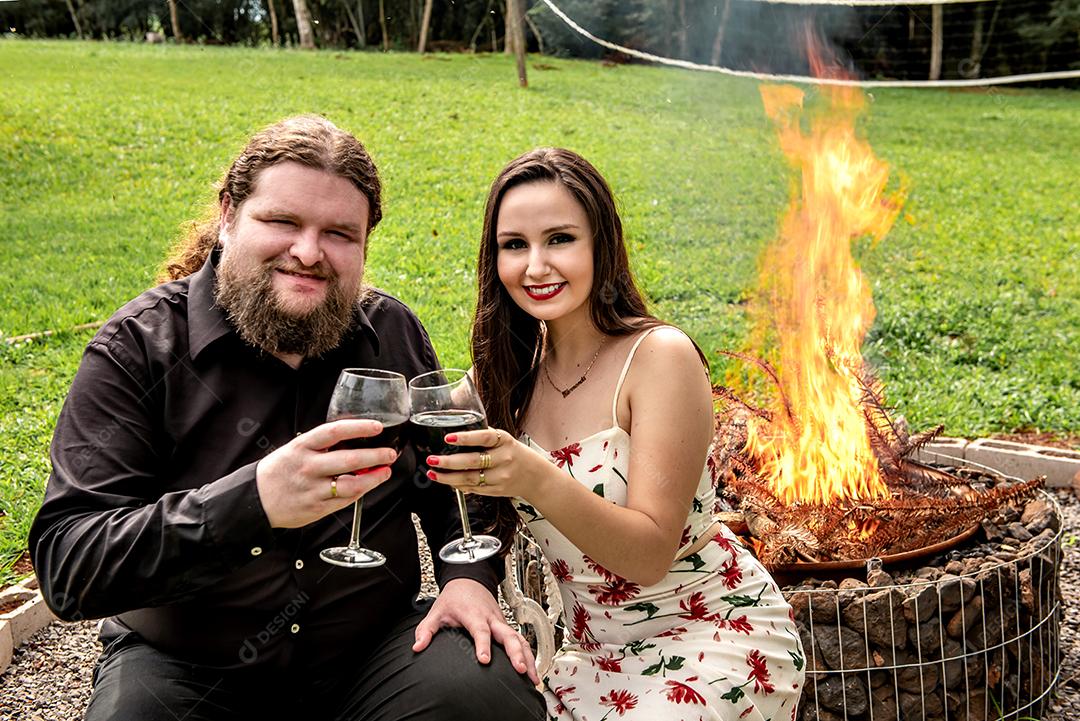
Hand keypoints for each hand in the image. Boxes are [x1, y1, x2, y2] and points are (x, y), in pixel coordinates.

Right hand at [255, 419, 397, 527]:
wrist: (256, 499)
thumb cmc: (279, 471)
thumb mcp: (295, 449)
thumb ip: (321, 445)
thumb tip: (353, 440)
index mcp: (302, 446)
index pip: (334, 432)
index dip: (359, 427)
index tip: (377, 427)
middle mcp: (308, 466)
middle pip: (349, 459)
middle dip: (376, 456)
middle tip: (390, 453)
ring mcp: (313, 488)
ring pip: (352, 484)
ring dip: (374, 478)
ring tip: (385, 471)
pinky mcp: (317, 507)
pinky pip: (345, 500)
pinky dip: (360, 491)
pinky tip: (368, 485)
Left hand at [412, 578, 538, 683]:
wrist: (468, 580)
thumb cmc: (454, 598)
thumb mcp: (436, 611)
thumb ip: (426, 629)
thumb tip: (417, 646)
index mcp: (474, 615)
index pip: (480, 630)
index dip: (483, 645)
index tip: (484, 660)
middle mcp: (491, 618)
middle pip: (508, 635)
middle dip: (516, 652)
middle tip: (520, 669)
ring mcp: (501, 622)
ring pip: (519, 638)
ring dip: (527, 656)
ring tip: (532, 677)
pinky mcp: (506, 626)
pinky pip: (521, 640)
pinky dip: (528, 654)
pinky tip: (532, 670)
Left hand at [424, 428, 549, 501]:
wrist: (535, 477)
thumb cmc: (515, 454)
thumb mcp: (504, 439)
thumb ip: (484, 436)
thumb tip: (456, 431)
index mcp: (505, 441)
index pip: (484, 437)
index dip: (466, 438)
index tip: (448, 438)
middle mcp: (504, 459)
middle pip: (473, 462)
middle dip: (449, 462)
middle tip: (432, 459)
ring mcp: (500, 477)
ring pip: (470, 479)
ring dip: (448, 477)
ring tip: (433, 473)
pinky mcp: (496, 490)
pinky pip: (473, 489)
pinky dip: (458, 485)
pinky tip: (447, 481)